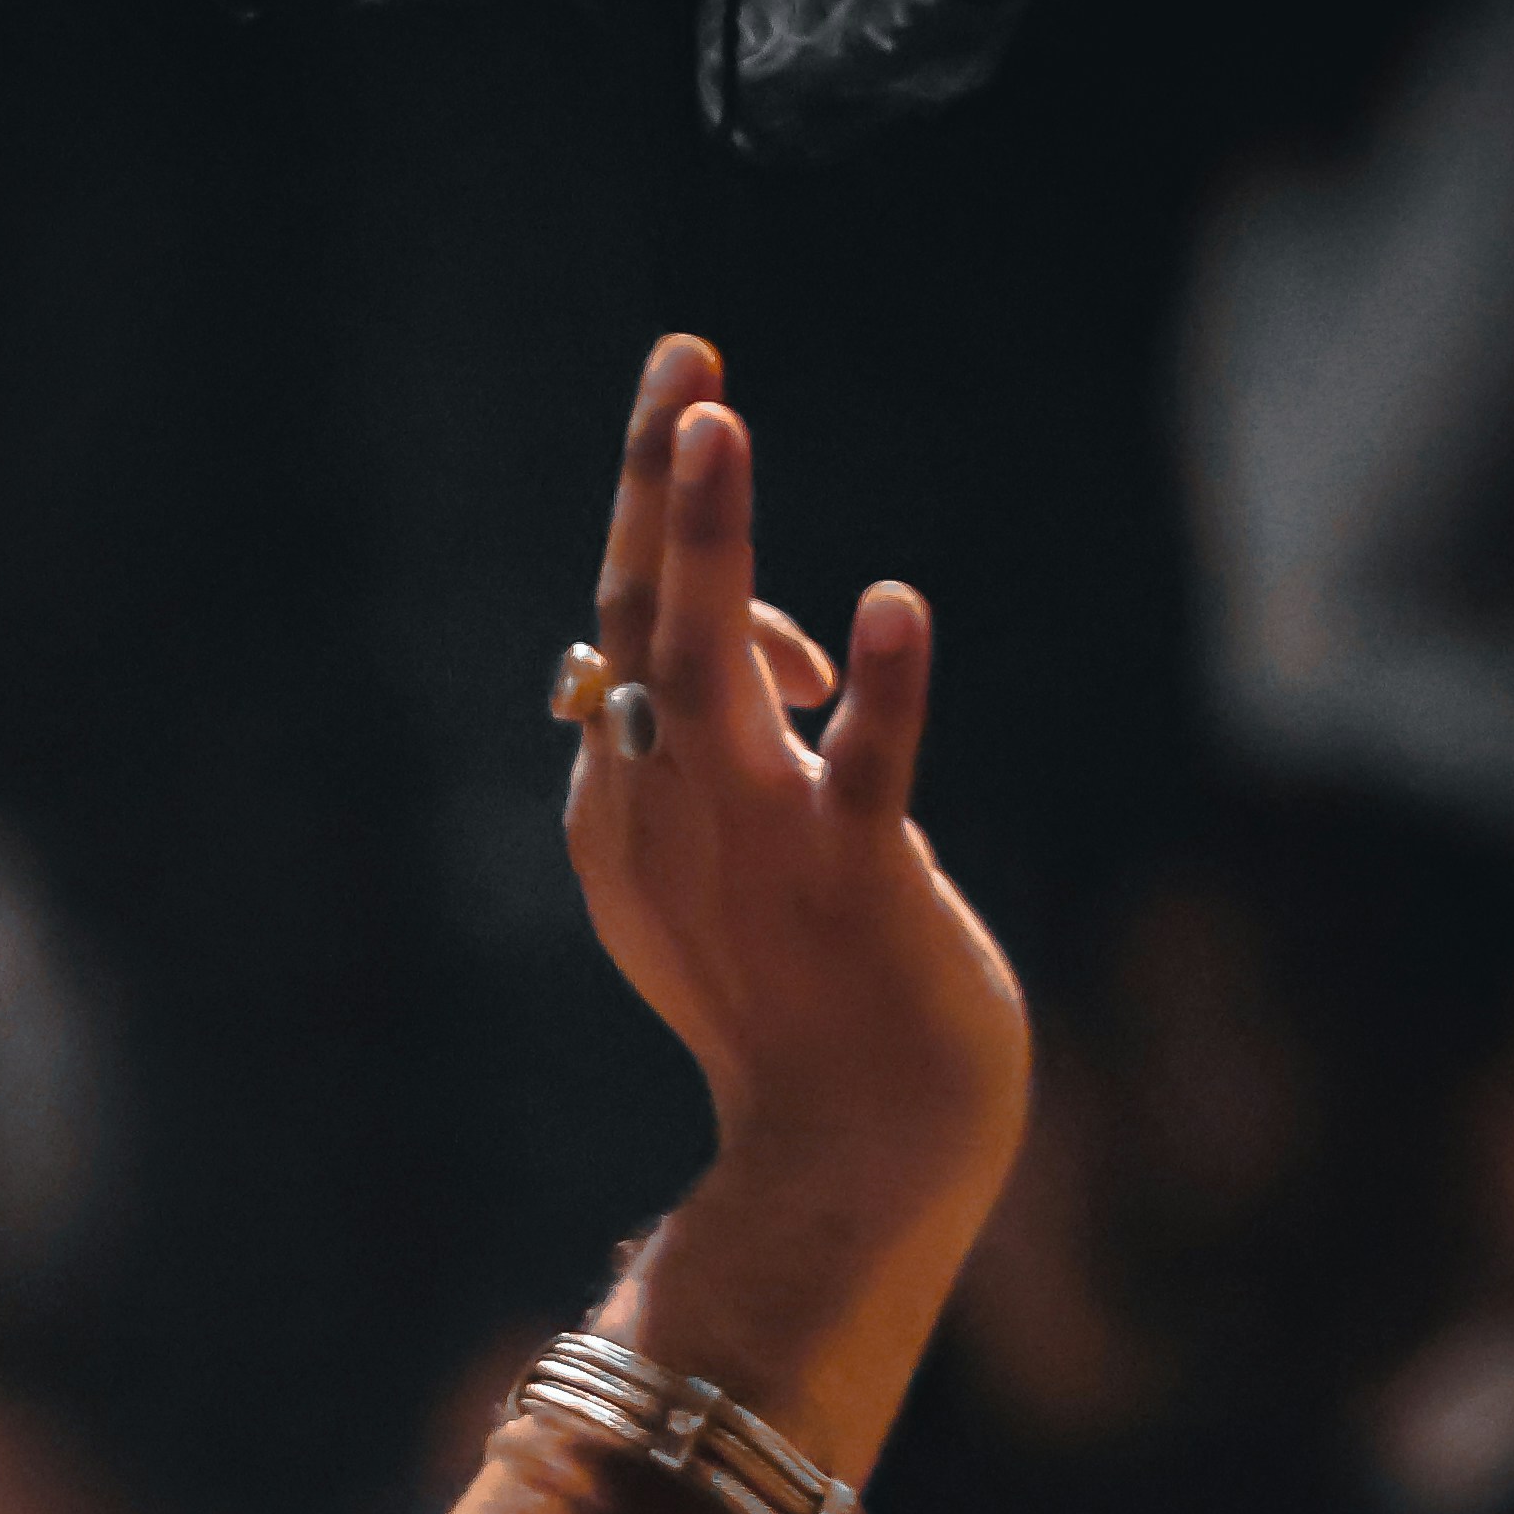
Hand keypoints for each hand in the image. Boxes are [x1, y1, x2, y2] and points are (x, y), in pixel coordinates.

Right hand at [554, 335, 1030, 1476]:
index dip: (679, 550)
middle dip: (656, 478)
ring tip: (716, 418)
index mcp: (619, 810)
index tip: (708, 441)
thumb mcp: (721, 873)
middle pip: (642, 615)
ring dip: (715, 538)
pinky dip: (876, 690)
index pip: (630, 635)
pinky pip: (861, 772)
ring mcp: (753, 846)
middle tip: (684, 356)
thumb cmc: (798, 1010)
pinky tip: (894, 609)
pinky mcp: (854, 883)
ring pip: (709, 666)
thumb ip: (723, 757)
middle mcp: (664, 811)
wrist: (854, 1157)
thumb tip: (767, 647)